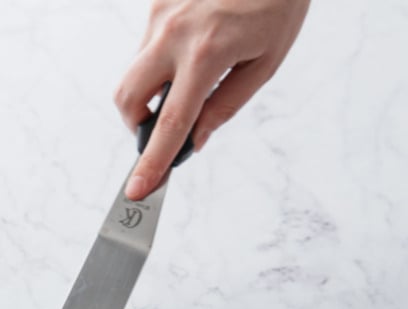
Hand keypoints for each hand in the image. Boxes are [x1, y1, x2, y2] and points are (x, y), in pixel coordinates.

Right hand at [115, 0, 309, 199]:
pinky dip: (162, 59)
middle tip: (162, 129)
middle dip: (137, 124)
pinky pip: (147, 45)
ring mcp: (160, 12)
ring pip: (135, 72)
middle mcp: (173, 32)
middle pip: (129, 98)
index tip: (137, 190)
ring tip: (192, 75)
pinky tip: (195, 43)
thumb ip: (224, 106)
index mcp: (206, 54)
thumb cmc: (278, 3)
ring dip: (153, 88)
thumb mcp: (265, 63)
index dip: (152, 162)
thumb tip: (194, 140)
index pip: (171, 123)